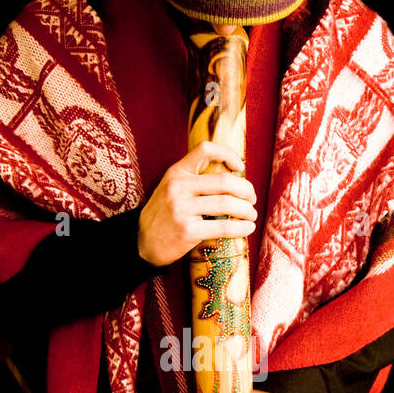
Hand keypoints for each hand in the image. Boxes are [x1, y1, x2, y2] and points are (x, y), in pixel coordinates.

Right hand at [137, 141, 256, 267]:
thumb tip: (234, 177)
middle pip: (225, 181)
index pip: (204, 149)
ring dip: (247, 210)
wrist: (142, 243)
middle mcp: (178, 187)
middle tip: (252, 199)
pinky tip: (247, 228)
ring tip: (251, 214)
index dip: (227, 153)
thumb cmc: (164, 215)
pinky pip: (223, 227)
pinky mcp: (187, 231)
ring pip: (227, 203)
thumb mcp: (172, 188)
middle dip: (246, 190)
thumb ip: (195, 180)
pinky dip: (241, 228)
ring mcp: (182, 209)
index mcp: (176, 172)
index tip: (239, 166)